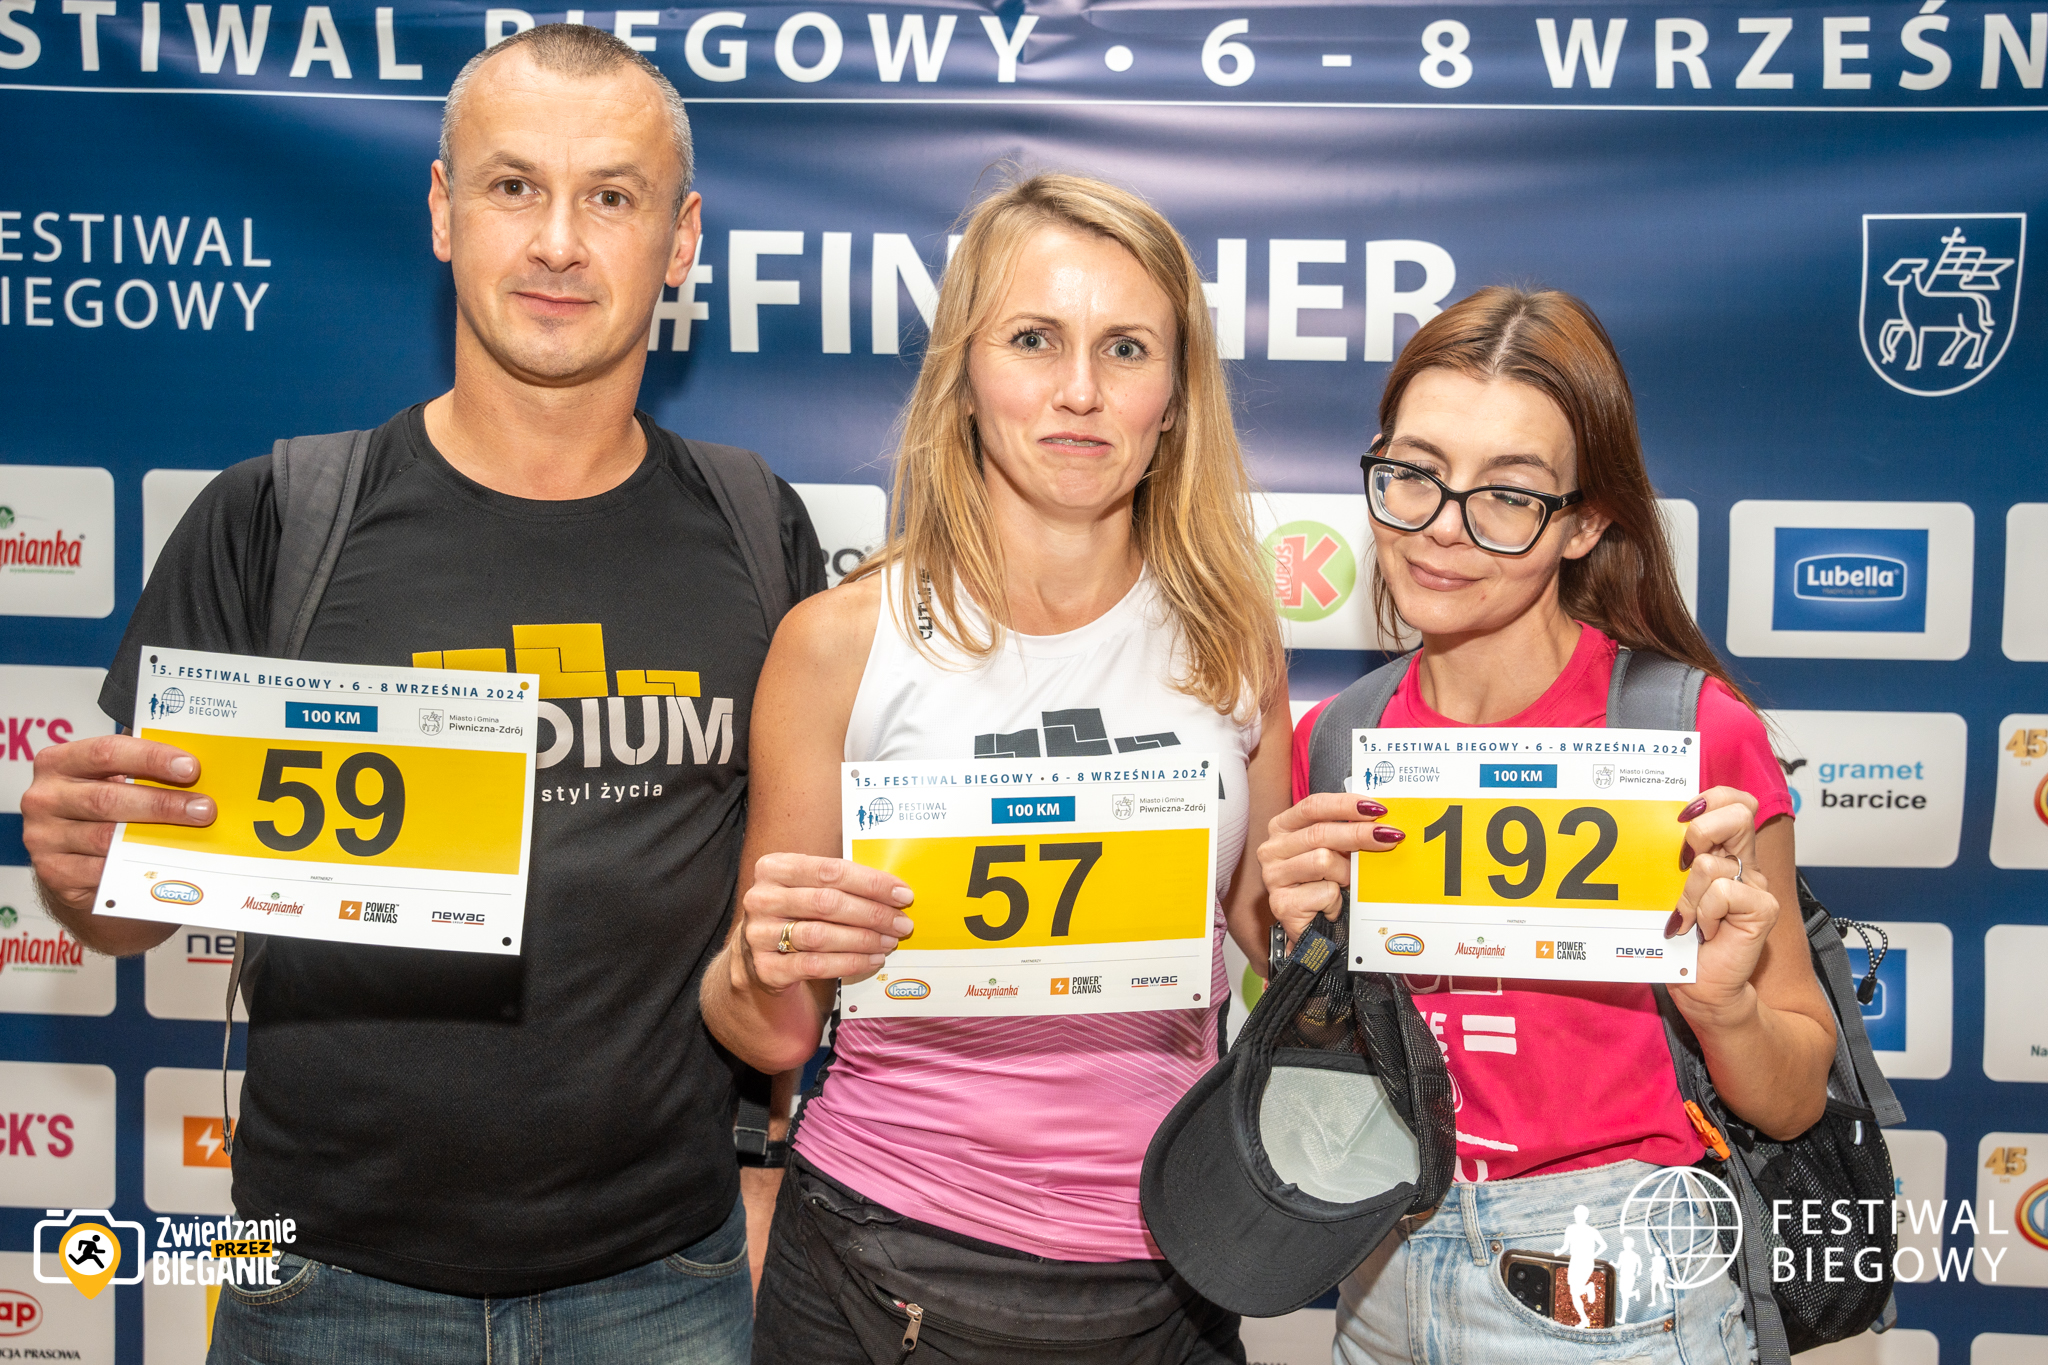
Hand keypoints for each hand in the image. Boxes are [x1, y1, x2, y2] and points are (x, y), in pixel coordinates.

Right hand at [21, 735, 214, 913]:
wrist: (67, 859)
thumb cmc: (98, 808)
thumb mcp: (110, 779)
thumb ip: (140, 770)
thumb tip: (194, 768)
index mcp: (58, 763)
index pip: (106, 752)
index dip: (151, 757)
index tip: (190, 767)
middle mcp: (45, 798)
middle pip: (108, 799)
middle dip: (163, 803)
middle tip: (203, 808)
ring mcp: (44, 838)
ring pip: (107, 838)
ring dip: (155, 837)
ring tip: (193, 835)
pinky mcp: (54, 874)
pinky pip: (103, 871)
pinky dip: (136, 865)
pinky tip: (165, 861)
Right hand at [735, 853, 914, 993]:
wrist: (754, 957)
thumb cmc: (794, 914)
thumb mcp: (805, 889)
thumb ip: (838, 884)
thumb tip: (894, 892)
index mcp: (773, 868)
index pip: (830, 871)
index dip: (871, 883)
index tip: (902, 894)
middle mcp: (762, 899)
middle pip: (827, 903)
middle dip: (873, 913)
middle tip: (902, 923)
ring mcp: (759, 935)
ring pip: (821, 936)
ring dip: (864, 939)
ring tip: (890, 941)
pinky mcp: (765, 968)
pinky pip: (816, 965)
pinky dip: (850, 962)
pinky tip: (872, 960)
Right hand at [1257, 793, 1406, 945]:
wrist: (1314, 930)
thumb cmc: (1325, 884)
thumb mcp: (1335, 850)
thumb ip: (1347, 830)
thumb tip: (1382, 818)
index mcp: (1282, 828)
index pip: (1313, 806)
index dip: (1346, 804)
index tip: (1377, 808)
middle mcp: (1272, 849)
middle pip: (1319, 832)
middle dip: (1359, 833)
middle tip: (1391, 835)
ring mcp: (1274, 876)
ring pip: (1323, 860)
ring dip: (1346, 873)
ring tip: (1348, 883)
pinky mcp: (1283, 904)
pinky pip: (1325, 892)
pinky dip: (1338, 899)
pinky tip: (1333, 906)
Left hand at [1667, 788, 1777, 1020]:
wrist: (1700, 985)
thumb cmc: (1678, 938)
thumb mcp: (1668, 888)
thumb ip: (1670, 858)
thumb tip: (1648, 824)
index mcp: (1724, 850)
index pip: (1734, 800)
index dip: (1711, 799)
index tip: (1681, 819)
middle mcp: (1742, 863)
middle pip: (1738, 813)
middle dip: (1700, 831)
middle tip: (1681, 862)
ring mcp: (1754, 885)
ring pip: (1713, 862)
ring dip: (1687, 892)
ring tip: (1686, 916)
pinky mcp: (1762, 909)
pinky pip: (1722, 893)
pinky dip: (1703, 912)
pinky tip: (1704, 930)